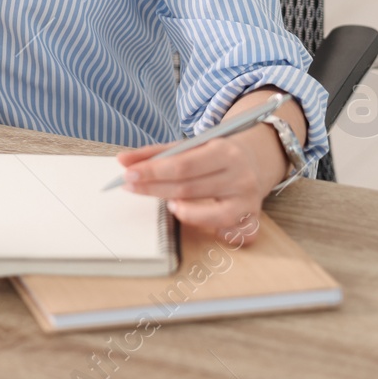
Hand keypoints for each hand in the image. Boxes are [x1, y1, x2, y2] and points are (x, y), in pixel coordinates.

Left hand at [116, 123, 291, 243]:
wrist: (255, 161)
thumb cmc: (214, 154)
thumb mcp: (190, 146)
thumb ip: (156, 153)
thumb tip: (123, 161)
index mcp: (225, 151)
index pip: (182, 165)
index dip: (153, 172)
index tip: (128, 174)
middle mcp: (240, 177)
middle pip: (190, 189)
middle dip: (154, 189)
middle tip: (130, 187)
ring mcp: (248, 201)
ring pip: (210, 215)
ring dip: (182, 211)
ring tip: (166, 203)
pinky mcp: (251, 220)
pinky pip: (229, 232)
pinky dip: (209, 228)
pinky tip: (191, 217)